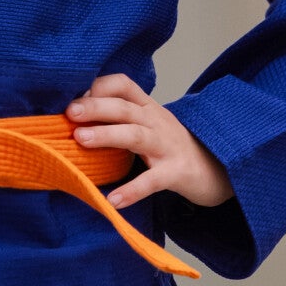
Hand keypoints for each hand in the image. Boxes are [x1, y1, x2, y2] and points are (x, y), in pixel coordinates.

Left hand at [66, 73, 232, 212]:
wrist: (216, 170)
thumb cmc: (171, 148)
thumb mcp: (148, 126)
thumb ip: (120, 120)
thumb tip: (74, 121)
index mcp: (148, 108)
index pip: (123, 85)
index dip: (99, 86)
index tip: (73, 96)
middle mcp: (157, 121)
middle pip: (124, 108)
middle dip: (95, 107)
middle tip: (69, 112)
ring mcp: (168, 146)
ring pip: (135, 135)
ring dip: (107, 135)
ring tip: (80, 139)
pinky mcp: (176, 173)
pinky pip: (152, 181)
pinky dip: (132, 190)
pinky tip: (112, 200)